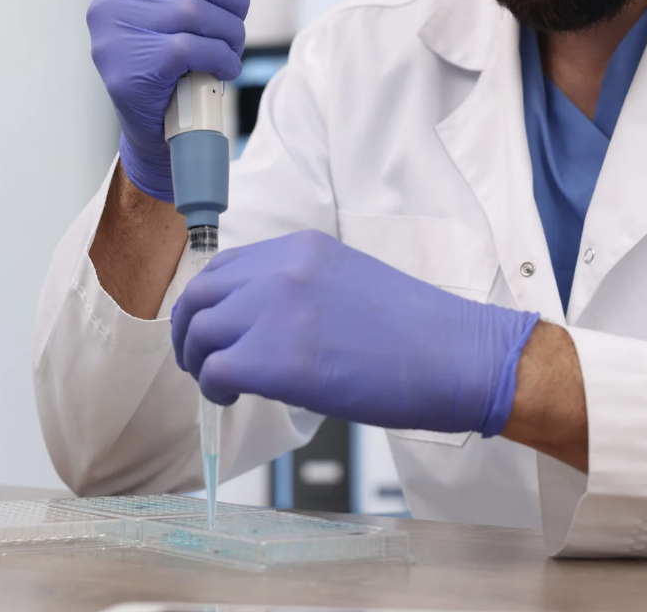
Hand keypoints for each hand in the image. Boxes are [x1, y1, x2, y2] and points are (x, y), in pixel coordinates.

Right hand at [87, 0, 248, 203]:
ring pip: (195, 11)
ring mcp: (115, 34)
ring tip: (233, 46)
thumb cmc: (165, 59)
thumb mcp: (166, 9)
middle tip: (240, 16)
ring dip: (230, 30)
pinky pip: (192, 49)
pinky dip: (221, 57)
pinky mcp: (131, 68)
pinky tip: (224, 67)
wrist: (147, 123)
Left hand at [171, 230, 539, 435]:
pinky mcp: (276, 360)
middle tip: (197, 358)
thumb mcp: (350, 283)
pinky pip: (215, 371)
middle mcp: (280, 270)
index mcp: (300, 248)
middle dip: (189, 328)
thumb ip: (301, 290)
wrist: (456, 356)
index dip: (209, 300)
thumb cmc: (419, 333)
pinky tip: (232, 399)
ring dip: (198, 361)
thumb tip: (265, 324)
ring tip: (217, 384)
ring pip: (200, 331)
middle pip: (201, 293)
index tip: (211, 325)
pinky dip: (214, 388)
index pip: (225, 265)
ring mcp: (275, 311)